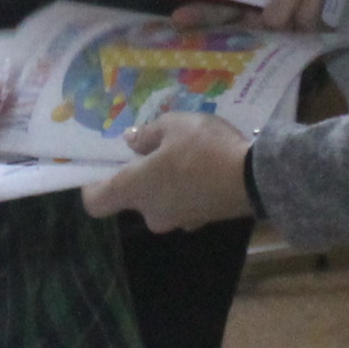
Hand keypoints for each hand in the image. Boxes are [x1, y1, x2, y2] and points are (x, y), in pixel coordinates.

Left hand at [81, 111, 254, 231]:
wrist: (256, 179)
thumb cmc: (204, 149)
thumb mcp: (174, 126)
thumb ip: (148, 134)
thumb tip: (132, 142)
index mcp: (134, 189)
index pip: (95, 202)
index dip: (93, 186)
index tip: (104, 167)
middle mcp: (150, 212)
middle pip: (133, 197)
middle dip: (142, 175)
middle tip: (158, 148)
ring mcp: (177, 220)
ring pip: (160, 199)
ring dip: (168, 181)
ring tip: (188, 153)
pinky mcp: (201, 221)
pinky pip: (184, 202)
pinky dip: (189, 188)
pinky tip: (206, 167)